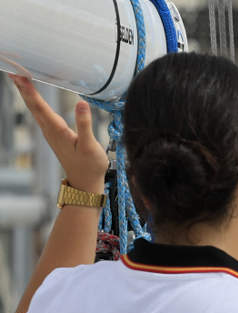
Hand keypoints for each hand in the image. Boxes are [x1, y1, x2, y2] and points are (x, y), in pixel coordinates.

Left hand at [8, 74, 107, 192]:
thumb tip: (81, 103)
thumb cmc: (90, 165)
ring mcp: (51, 133)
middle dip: (23, 88)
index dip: (29, 90)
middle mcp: (50, 130)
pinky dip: (35, 103)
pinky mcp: (55, 135)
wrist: (85, 182)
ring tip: (20, 80)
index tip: (20, 75)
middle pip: (33, 106)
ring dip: (27, 94)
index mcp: (56, 130)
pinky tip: (35, 99)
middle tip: (14, 71)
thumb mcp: (90, 145)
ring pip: (35, 110)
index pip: (39, 106)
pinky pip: (41, 115)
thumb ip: (84, 124)